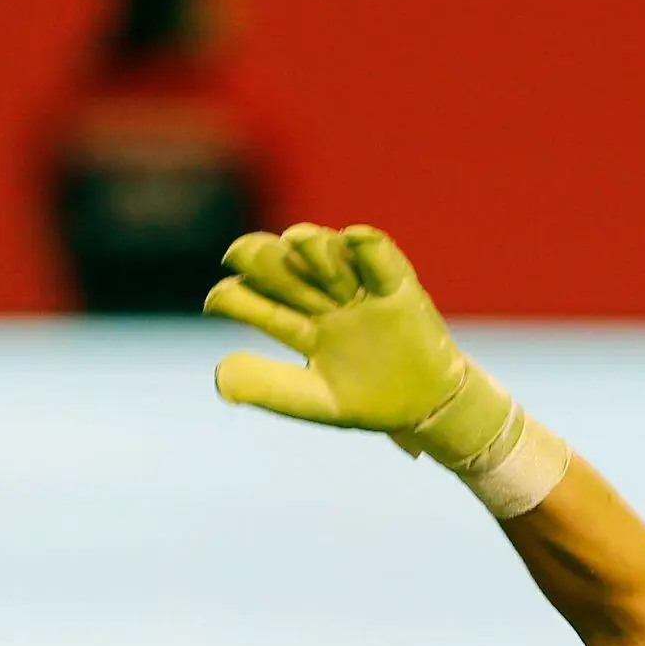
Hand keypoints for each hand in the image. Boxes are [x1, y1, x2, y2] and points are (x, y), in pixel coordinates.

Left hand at [206, 223, 508, 465]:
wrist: (428, 408)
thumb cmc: (370, 402)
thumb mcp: (316, 401)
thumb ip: (269, 388)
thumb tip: (219, 377)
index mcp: (302, 326)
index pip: (260, 303)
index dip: (236, 298)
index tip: (215, 301)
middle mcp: (326, 301)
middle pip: (287, 270)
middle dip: (263, 259)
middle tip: (240, 254)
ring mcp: (361, 291)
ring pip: (328, 257)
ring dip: (311, 247)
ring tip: (295, 240)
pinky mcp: (398, 288)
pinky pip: (382, 259)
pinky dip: (369, 245)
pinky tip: (353, 237)